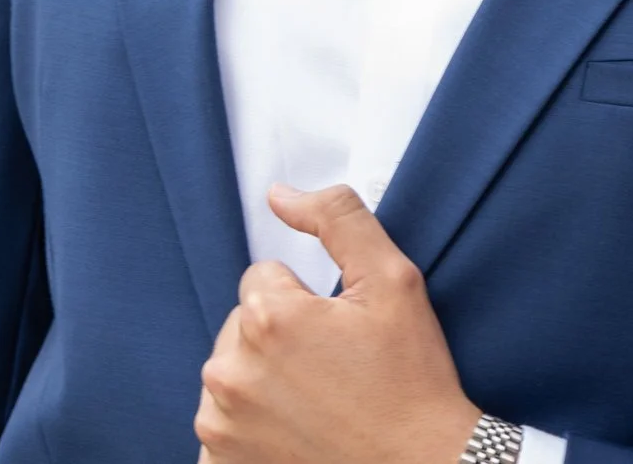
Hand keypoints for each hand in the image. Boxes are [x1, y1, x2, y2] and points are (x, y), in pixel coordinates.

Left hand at [194, 183, 482, 463]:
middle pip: (243, 324)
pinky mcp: (221, 460)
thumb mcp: (393, 281)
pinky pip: (222, 422)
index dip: (306, 300)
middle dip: (280, 336)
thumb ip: (337, 219)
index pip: (264, 278)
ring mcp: (221, 422)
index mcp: (268, 318)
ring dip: (263, 377)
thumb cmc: (411, 380)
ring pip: (232, 369)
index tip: (337, 331)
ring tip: (316, 399)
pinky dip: (250, 424)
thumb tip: (281, 196)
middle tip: (332, 366)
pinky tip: (292, 430)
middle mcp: (231, 371)